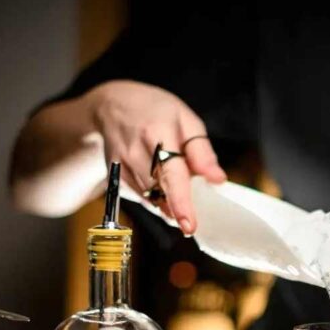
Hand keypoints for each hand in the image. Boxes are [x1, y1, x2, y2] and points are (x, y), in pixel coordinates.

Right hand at [86, 80, 226, 233]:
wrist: (112, 104)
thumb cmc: (155, 111)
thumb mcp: (186, 120)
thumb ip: (202, 151)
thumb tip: (217, 179)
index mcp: (157, 132)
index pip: (171, 173)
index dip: (181, 202)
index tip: (189, 224)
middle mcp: (135, 150)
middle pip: (160, 191)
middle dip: (178, 208)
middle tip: (190, 219)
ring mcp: (121, 165)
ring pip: (150, 198)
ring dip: (168, 202)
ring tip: (175, 187)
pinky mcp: (114, 177)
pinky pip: (140, 198)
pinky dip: (155, 198)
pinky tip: (160, 185)